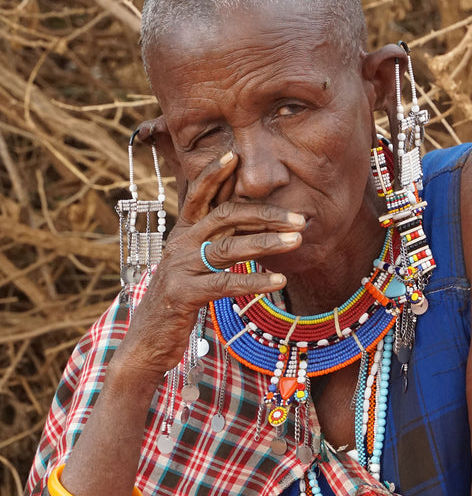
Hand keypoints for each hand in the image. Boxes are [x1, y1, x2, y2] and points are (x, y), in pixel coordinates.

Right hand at [116, 149, 303, 381]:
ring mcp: (179, 268)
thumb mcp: (195, 266)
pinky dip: (254, 282)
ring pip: (228, 247)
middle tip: (299, 219)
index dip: (215, 173)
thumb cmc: (179, 301)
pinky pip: (224, 284)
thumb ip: (216, 242)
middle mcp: (179, 244)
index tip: (235, 154)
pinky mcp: (183, 294)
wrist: (148, 341)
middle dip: (265, 213)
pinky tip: (278, 280)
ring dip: (266, 242)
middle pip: (225, 215)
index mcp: (183, 233)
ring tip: (296, 241)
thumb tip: (250, 224)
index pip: (199, 194)